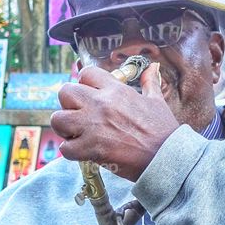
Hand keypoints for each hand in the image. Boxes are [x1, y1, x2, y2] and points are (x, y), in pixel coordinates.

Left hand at [50, 62, 179, 180]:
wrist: (166, 157)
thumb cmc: (163, 130)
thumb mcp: (157, 101)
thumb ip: (150, 82)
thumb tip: (153, 67)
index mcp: (116, 90)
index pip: (86, 74)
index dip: (84, 84)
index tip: (89, 95)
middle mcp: (101, 104)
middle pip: (65, 92)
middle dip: (67, 104)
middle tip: (78, 114)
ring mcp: (93, 126)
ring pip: (58, 119)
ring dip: (64, 128)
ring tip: (75, 134)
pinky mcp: (91, 148)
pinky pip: (65, 148)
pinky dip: (70, 152)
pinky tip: (82, 151)